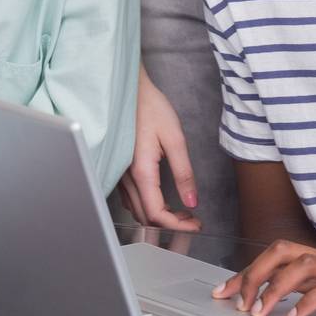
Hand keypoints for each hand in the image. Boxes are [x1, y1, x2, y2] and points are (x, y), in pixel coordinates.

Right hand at [117, 67, 199, 230]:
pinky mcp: (119, 169)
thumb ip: (183, 173)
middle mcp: (126, 177)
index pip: (156, 213)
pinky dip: (147, 205)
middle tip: (192, 218)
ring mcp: (120, 174)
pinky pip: (130, 198)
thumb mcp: (175, 138)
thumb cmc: (151, 108)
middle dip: (170, 223)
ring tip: (180, 210)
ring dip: (158, 216)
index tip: (196, 223)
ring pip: (136, 210)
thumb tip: (192, 201)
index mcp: (141, 171)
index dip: (177, 225)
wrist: (129, 90)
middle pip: (145, 216)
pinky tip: (161, 198)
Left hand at [211, 240, 315, 315]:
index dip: (248, 271)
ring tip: (259, 312)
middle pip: (282, 252)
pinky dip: (309, 302)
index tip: (224, 290)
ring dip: (275, 288)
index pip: (278, 254)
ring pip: (302, 265)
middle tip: (234, 301)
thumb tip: (286, 304)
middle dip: (252, 274)